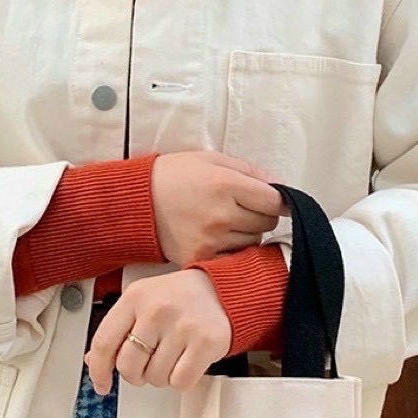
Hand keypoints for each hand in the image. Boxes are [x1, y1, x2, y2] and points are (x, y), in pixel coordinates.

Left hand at [83, 268, 230, 395]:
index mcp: (135, 297)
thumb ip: (118, 328)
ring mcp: (181, 325)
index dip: (98, 370)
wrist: (224, 289)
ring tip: (173, 356)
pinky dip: (182, 380)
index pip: (104, 342)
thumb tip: (93, 360)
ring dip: (162, 376)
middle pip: (128, 366)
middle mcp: (156, 309)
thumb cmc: (180, 298)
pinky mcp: (205, 342)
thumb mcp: (143, 301)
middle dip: (136, 375)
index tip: (102, 384)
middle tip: (148, 365)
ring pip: (155, 378)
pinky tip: (187, 362)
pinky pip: (180, 382)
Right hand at [151, 150, 286, 266]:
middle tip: (243, 207)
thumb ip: (249, 171)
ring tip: (225, 221)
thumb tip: (280, 188)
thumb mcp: (212, 159)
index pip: (275, 201)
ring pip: (253, 242)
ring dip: (247, 233)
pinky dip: (232, 249)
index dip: (280, 200)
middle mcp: (221, 215)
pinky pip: (234, 258)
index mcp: (226, 185)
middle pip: (267, 223)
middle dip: (262, 215)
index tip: (277, 201)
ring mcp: (211, 240)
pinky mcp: (200, 257)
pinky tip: (219, 237)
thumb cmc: (174, 176)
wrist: (137, 202)